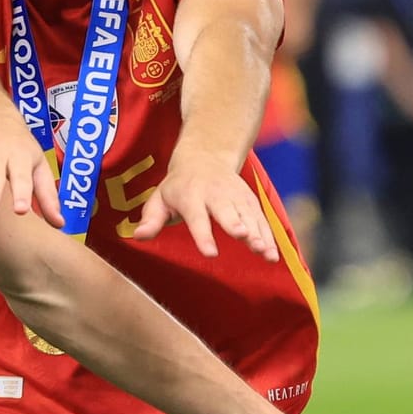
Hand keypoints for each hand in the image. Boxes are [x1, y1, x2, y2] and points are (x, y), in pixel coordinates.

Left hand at [129, 147, 277, 259]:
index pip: (197, 217)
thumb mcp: (159, 198)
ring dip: (258, 233)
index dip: (203, 235)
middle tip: (244, 237)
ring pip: (248, 215)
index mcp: (191, 195)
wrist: (205, 157)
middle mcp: (216, 194)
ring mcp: (236, 196)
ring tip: (265, 252)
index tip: (211, 253)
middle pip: (227, 210)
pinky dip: (269, 236)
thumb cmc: (177, 187)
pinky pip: (261, 219)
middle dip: (236, 224)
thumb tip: (138, 236)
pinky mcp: (250, 201)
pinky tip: (274, 256)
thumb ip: (151, 219)